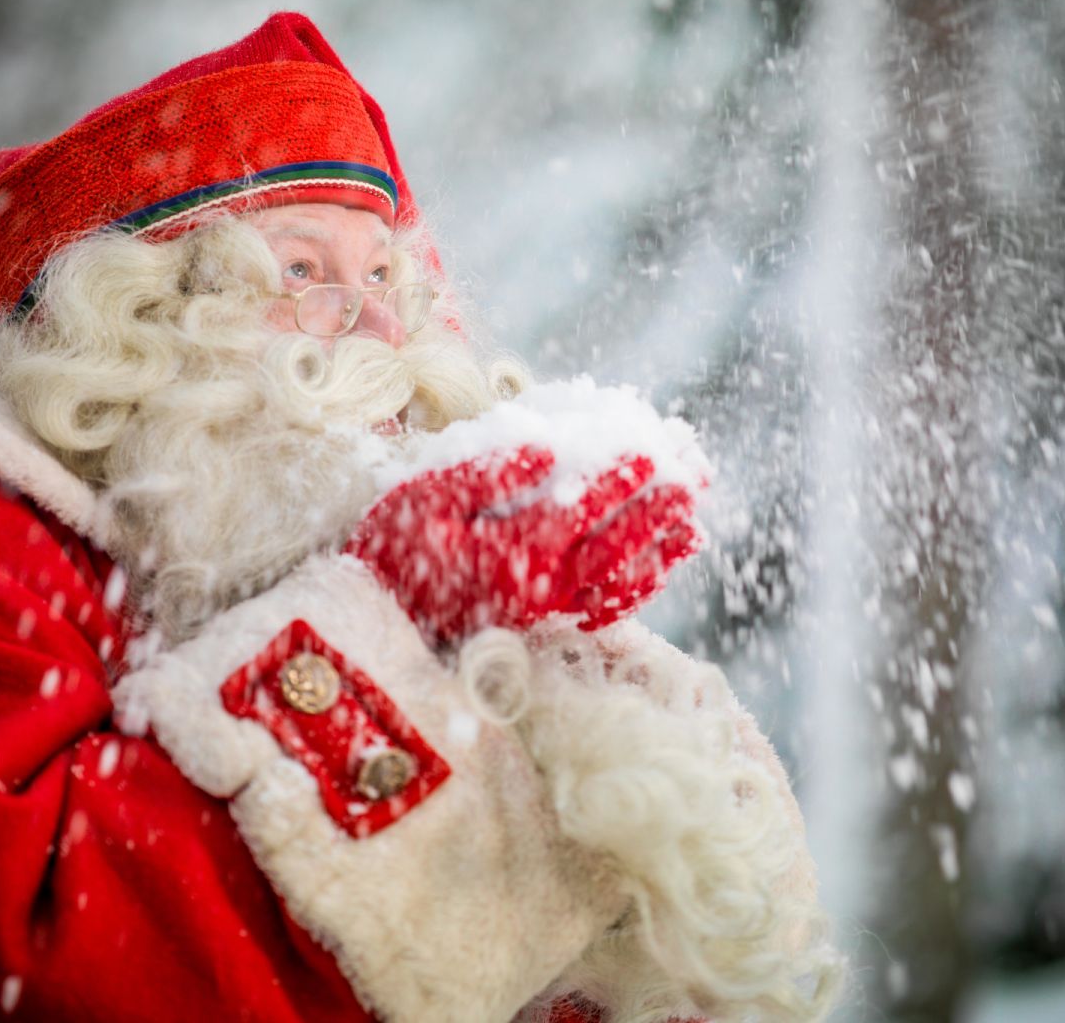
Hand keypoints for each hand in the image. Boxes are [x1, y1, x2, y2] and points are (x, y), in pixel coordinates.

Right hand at [344, 446, 699, 641]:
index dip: (618, 480)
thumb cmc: (389, 544)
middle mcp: (534, 587)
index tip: (651, 451)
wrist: (370, 612)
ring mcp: (540, 607)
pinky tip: (657, 569)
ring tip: (694, 524)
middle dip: (654, 512)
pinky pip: (597, 607)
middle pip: (610, 547)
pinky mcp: (538, 616)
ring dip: (657, 551)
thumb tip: (546, 448)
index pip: (577, 511)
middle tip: (694, 480)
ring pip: (613, 580)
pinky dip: (633, 589)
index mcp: (507, 552)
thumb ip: (487, 474)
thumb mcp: (424, 496)